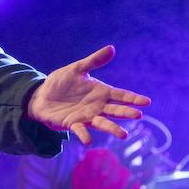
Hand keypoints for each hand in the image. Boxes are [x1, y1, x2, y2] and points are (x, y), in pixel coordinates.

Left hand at [26, 45, 150, 144]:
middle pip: (115, 110)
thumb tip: (112, 48)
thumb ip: (94, 60)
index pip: (121, 95)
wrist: (41, 95)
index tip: (147, 102)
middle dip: (126, 113)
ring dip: (112, 128)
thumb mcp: (77, 68)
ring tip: (124, 134)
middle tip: (139, 115)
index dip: (133, 98)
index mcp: (100, 92)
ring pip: (102, 123)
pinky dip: (84, 135)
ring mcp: (86, 116)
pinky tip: (88, 140)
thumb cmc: (60, 82)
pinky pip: (80, 130)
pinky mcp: (72, 123)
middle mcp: (97, 106)